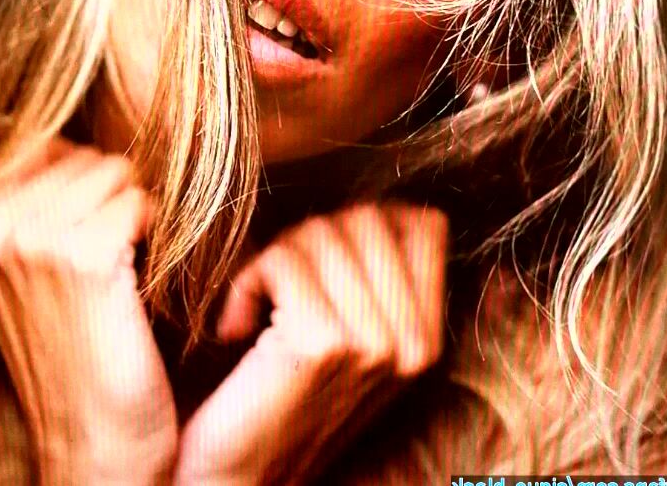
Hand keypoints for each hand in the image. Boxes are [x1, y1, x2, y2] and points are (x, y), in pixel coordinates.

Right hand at [0, 138, 175, 483]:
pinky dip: (159, 235)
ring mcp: (33, 239)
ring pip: (120, 175)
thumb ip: (42, 206)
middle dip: (119, 202)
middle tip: (119, 268)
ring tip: (127, 277)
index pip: (57, 151)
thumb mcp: (38, 274)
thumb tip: (57, 137)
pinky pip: (144, 203)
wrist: (95, 440)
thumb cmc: (81, 353)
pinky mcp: (83, 257)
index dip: (96, 196)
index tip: (99, 253)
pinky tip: (142, 285)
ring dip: (140, 217)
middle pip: (92, 159)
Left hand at [174, 203, 448, 484]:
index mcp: (429, 338)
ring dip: (273, 260)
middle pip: (366, 220)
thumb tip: (394, 208)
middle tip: (279, 287)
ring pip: (320, 234)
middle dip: (310, 238)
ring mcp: (374, 344)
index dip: (362, 223)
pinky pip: (281, 261)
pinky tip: (237, 326)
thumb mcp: (352, 342)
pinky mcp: (323, 344)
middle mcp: (413, 342)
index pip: (422, 224)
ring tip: (258, 309)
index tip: (321, 258)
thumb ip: (379, 281)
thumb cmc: (281, 400)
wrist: (238, 479)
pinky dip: (246, 283)